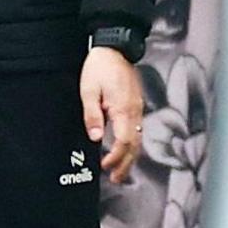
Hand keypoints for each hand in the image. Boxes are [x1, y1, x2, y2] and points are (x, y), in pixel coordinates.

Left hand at [80, 46, 144, 182]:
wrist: (115, 48)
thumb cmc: (100, 67)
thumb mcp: (88, 90)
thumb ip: (92, 115)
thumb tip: (96, 138)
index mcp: (123, 109)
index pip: (124, 141)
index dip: (116, 157)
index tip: (104, 166)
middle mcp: (134, 111)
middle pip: (135, 144)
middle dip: (127, 164)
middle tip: (116, 179)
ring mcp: (137, 108)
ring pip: (139, 139)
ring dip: (131, 156)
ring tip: (121, 170)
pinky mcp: (136, 105)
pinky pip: (138, 130)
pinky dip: (133, 144)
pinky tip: (126, 150)